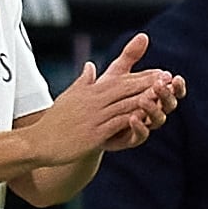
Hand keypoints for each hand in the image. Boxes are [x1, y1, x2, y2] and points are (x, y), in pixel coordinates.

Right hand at [31, 34, 177, 161]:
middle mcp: (93, 100)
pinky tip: (147, 118)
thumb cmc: (54, 121)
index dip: (142, 76)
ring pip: (124, 104)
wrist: (39, 142)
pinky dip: (132, 119)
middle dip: (148, 82)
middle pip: (126, 87)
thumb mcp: (69, 97)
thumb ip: (83, 82)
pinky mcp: (94, 133)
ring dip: (146, 98)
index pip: (120, 79)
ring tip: (164, 94)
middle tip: (169, 78)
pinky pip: (117, 124)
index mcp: (90, 91)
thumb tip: (90, 66)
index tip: (160, 72)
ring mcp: (94, 117)